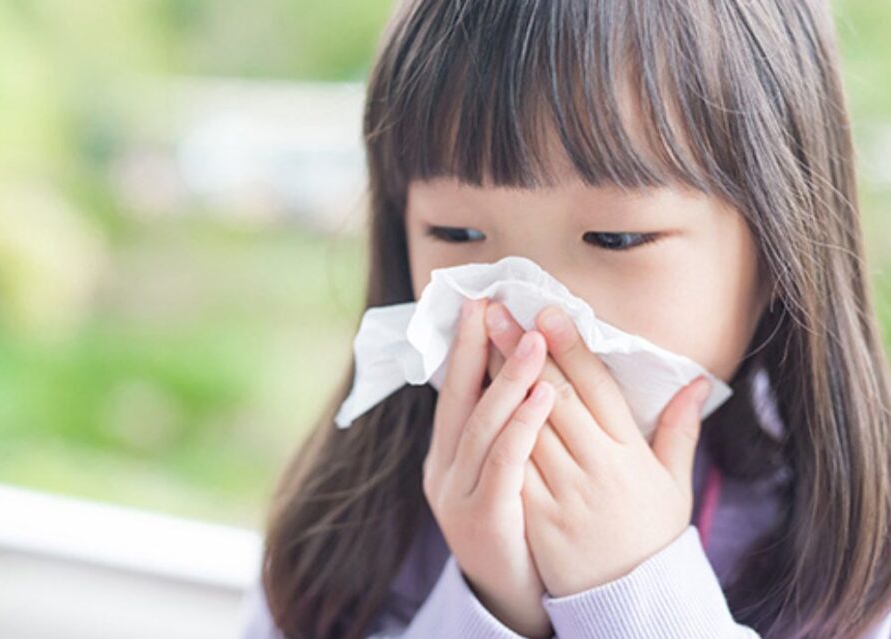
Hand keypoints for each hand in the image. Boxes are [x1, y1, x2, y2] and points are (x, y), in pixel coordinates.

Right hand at [423, 297, 555, 637]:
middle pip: (458, 399)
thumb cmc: (518, 527)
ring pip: (481, 426)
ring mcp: (458, 495)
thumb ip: (507, 430)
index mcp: (448, 456)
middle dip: (474, 348)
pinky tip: (544, 395)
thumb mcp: (503, 476)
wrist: (513, 597)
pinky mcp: (483, 517)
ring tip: (532, 340)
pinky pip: (504, 462)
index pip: (455, 392)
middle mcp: (444, 470)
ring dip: (507, 379)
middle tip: (493, 304)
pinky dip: (522, 425)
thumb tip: (526, 377)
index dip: (465, 347)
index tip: (480, 303)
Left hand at [484, 301, 711, 597]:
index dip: (570, 346)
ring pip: (526, 424)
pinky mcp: (535, 514)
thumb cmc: (649, 536)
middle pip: (554, 395)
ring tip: (477, 340)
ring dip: (500, 379)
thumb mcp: (673, 484)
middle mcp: (597, 467)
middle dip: (524, 349)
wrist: (628, 601)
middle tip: (497, 311)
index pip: (596, 387)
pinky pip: (510, 464)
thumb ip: (680, 429)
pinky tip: (473, 398)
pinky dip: (493, 430)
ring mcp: (563, 492)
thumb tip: (699, 381)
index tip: (546, 311)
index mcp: (630, 453)